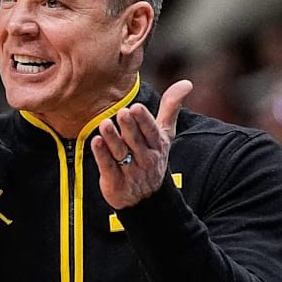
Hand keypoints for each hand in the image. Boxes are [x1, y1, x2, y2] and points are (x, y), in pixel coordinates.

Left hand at [91, 80, 192, 208]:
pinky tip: (95, 142)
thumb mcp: (165, 135)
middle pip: (136, 141)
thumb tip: (186, 83)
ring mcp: (130, 171)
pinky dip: (101, 155)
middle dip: (129, 127)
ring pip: (120, 153)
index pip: (151, 131)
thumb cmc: (153, 157)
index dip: (143, 121)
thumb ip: (171, 108)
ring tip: (105, 124)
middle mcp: (145, 158)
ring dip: (112, 139)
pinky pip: (108, 167)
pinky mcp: (115, 182)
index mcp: (157, 145)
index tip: (136, 107)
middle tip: (123, 113)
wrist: (147, 199)